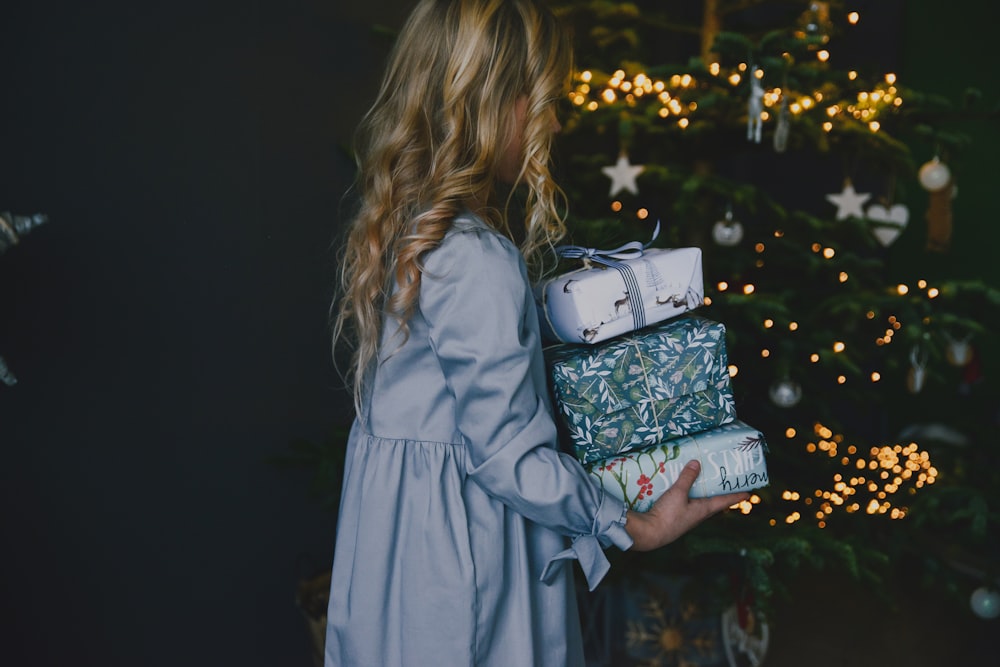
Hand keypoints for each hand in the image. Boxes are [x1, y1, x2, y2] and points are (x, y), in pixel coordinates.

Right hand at [625, 459, 749, 551]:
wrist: (650, 534)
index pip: (724, 501)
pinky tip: (681, 492)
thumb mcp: (678, 493)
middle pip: (713, 504)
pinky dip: (688, 498)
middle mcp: (698, 515)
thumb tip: (697, 463)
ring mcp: (686, 518)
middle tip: (726, 485)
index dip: (735, 496)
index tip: (748, 493)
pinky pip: (687, 506)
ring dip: (703, 496)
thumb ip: (687, 478)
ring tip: (704, 484)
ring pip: (699, 505)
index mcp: (703, 510)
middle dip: (720, 495)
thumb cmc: (668, 515)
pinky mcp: (675, 519)